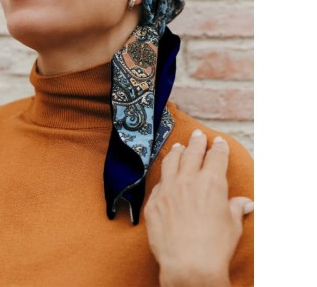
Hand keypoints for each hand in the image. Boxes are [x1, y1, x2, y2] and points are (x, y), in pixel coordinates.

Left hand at [144, 130, 253, 286]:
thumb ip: (235, 209)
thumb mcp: (232, 226)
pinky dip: (164, 176)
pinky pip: (158, 183)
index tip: (218, 142)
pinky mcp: (154, 202)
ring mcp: (168, 189)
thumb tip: (245, 203)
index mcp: (211, 183)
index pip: (216, 157)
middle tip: (198, 135)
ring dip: (177, 152)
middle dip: (197, 142)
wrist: (188, 265)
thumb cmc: (215, 247)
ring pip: (171, 162)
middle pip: (192, 153)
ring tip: (179, 147)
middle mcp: (188, 180)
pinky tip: (165, 175)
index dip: (218, 148)